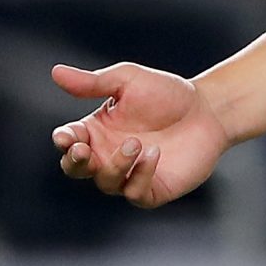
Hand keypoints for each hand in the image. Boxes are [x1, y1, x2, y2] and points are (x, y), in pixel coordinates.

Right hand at [50, 62, 231, 208]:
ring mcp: (128, 175)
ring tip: (136, 142)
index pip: (68, 141)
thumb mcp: (130, 80)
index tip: (68, 137)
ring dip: (116, 164)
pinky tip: (153, 154)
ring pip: (106, 181)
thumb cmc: (167, 94)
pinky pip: (135, 193)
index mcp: (96, 130)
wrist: (210, 110)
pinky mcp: (153, 189)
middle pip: (75, 169)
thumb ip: (94, 82)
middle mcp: (107, 155)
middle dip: (74, 162)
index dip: (63, 141)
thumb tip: (55, 72)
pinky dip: (139, 176)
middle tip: (83, 150)